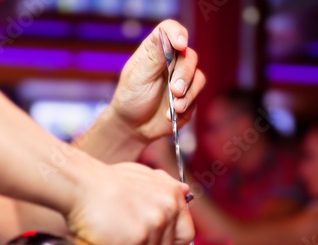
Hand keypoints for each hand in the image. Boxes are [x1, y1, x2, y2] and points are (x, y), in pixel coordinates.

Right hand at [66, 161, 194, 244]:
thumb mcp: (142, 174)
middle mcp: (167, 211)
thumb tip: (186, 190)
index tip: (153, 244)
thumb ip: (165, 185)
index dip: (168, 243)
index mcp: (172, 195)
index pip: (185, 234)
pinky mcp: (134, 244)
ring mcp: (151, 228)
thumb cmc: (105, 181)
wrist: (78, 184)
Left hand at [110, 19, 205, 142]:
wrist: (134, 127)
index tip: (180, 45)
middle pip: (190, 57)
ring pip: (198, 78)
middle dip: (185, 75)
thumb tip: (166, 35)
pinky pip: (196, 99)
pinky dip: (186, 109)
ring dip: (188, 94)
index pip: (170, 31)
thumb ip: (154, 56)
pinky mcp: (188, 98)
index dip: (177, 33)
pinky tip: (171, 116)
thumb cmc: (130, 98)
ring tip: (174, 108)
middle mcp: (172, 63)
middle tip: (175, 91)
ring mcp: (182, 81)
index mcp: (156, 51)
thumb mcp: (138, 76)